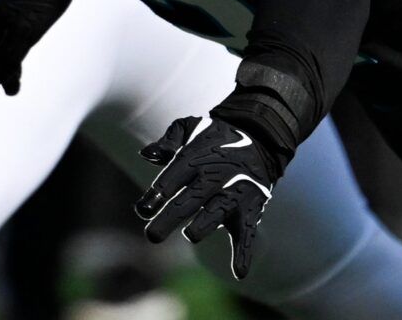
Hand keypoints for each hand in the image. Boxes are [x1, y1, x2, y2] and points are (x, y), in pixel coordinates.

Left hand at [135, 113, 284, 278]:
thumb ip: (168, 141)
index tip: (142, 209)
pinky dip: (245, 253)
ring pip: (218, 212)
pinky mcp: (251, 209)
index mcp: (196, 157)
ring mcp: (235, 193)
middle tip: (152, 236)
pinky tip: (239, 273)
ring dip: (204, 225)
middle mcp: (216, 175)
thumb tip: (147, 154)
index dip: (157, 194)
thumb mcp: (190, 128)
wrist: (259, 137)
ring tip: (190, 235)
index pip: (173, 177)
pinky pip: (248, 234)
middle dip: (171, 217)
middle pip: (191, 199)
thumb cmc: (213, 138)